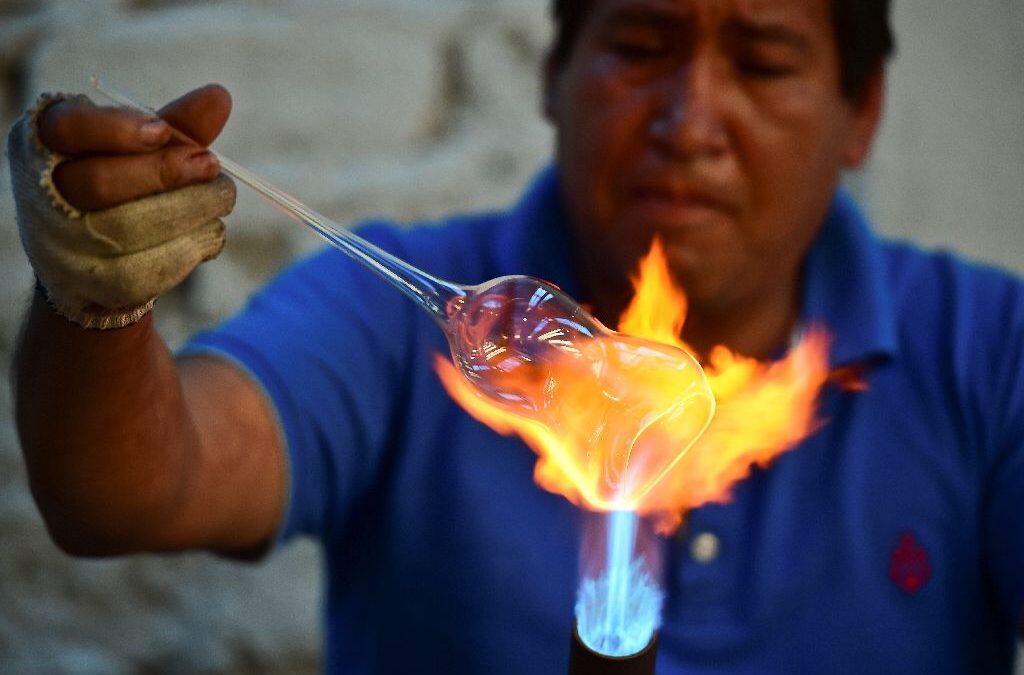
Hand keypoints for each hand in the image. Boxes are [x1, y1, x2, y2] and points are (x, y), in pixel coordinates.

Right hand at [7, 85, 236, 328]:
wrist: (99, 256)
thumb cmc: (125, 183)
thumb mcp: (144, 150)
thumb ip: (179, 125)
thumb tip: (220, 97)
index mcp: (45, 143)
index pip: (70, 129)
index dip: (118, 130)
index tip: (163, 131)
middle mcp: (44, 193)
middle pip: (101, 183)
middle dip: (165, 173)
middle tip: (212, 164)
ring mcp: (63, 244)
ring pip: (129, 229)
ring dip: (190, 211)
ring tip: (222, 198)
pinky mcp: (93, 284)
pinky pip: (148, 270)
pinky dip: (190, 249)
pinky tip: (210, 232)